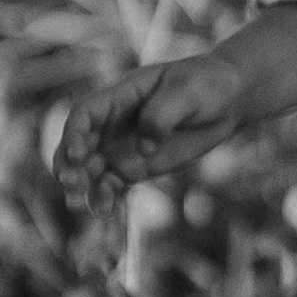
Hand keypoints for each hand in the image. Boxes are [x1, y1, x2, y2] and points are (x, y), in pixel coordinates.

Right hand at [56, 50, 251, 199]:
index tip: (79, 155)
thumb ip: (161, 117)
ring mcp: (124, 146)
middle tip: (71, 185)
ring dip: (85, 188)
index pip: (84, 114)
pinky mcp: (139, 167)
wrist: (228, 99)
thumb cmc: (205, 84)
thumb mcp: (186, 92)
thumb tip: (145, 150)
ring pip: (92, 170)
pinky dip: (107, 198)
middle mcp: (114, 123)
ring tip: (84, 206)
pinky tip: (107, 212)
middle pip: (79, 144)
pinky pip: (114, 185)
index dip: (74, 134)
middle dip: (69, 165)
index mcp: (120, 96)